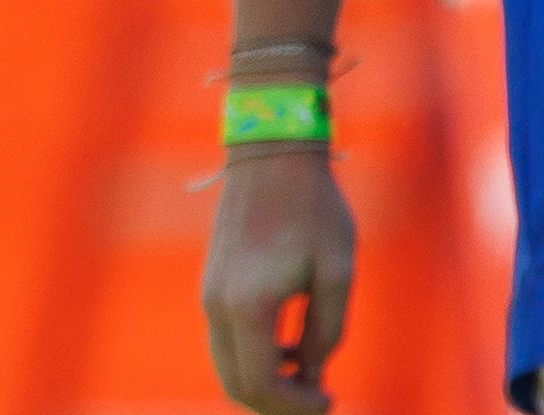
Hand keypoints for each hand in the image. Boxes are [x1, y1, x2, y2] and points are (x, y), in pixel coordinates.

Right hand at [203, 144, 355, 414]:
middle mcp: (216, 304)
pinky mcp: (212, 280)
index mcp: (247, 305)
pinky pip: (225, 339)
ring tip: (308, 372)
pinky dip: (253, 357)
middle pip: (235, 383)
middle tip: (320, 397)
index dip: (296, 407)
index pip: (260, 385)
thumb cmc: (312, 209)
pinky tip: (289, 345)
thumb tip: (312, 374)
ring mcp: (208, 292)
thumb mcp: (335, 272)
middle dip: (277, 403)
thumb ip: (325, 331)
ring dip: (265, 381)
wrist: (270, 153)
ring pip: (226, 364)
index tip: (332, 399)